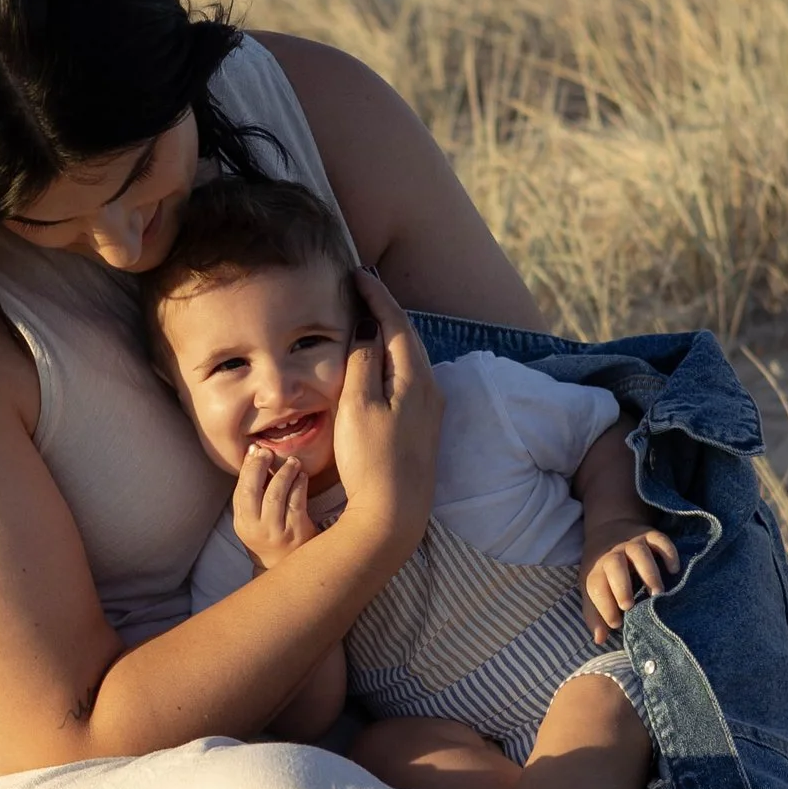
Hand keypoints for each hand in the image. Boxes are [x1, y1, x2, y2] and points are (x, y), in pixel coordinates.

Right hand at [234, 445, 324, 565]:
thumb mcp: (254, 518)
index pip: (241, 490)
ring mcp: (276, 531)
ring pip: (276, 494)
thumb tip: (253, 453)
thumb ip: (252, 491)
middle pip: (253, 491)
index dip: (247, 467)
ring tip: (292, 462)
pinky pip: (296, 502)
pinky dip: (299, 484)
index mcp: (243, 523)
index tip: (256, 450)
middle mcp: (256, 528)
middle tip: (268, 452)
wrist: (288, 565)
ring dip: (284, 473)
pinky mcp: (296, 532)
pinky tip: (302, 475)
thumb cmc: (271, 534)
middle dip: (259, 467)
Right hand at [325, 268, 440, 569]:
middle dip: (385, 309)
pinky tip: (378, 364)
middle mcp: (430, 388)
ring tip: (366, 318)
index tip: (357, 274)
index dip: (376, 295)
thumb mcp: (358, 405)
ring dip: (390, 334)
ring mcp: (430, 409)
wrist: (395, 514)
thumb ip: (363, 362)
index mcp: (415, 377)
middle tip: (361, 289)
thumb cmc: (372, 460)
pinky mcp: (423, 427)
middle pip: (408, 336)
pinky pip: (409, 377)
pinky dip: (392, 359)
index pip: (397, 322)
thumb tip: (367, 332)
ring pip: (410, 357)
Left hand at [583, 523, 677, 633]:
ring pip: (640, 554)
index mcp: (596, 568)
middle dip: (621, 586)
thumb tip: (600, 639)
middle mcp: (614, 553)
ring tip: (657, 594)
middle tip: (630, 606)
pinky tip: (674, 571)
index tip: (615, 623)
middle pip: (615, 565)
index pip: (596, 585)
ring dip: (649, 573)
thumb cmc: (603, 570)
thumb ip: (595, 613)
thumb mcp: (592, 588)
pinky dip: (669, 554)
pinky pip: (661, 540)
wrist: (610, 529)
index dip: (604, 606)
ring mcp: (633, 543)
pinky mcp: (651, 535)